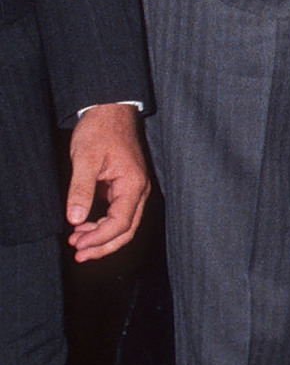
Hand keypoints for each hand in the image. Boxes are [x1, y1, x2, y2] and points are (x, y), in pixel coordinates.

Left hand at [67, 104, 149, 260]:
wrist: (110, 110)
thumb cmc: (101, 130)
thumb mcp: (85, 159)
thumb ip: (81, 190)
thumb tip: (75, 219)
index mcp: (133, 184)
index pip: (120, 223)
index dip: (99, 239)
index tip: (76, 245)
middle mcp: (138, 189)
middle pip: (127, 229)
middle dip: (103, 246)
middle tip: (78, 254)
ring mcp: (133, 188)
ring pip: (124, 224)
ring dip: (102, 237)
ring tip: (76, 242)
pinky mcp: (124, 186)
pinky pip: (118, 214)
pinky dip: (102, 225)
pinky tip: (84, 226)